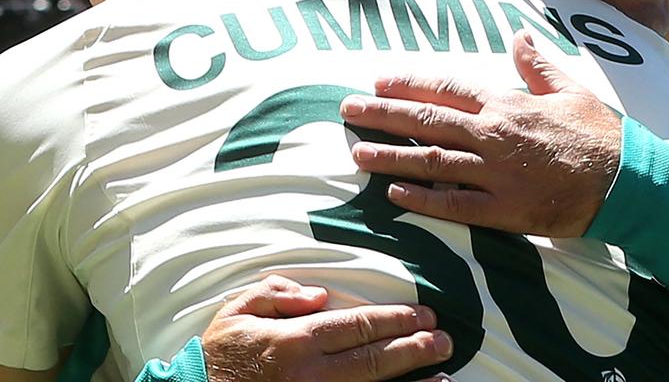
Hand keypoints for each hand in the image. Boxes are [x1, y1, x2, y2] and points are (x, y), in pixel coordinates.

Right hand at [201, 275, 452, 381]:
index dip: (395, 319)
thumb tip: (320, 294)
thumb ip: (278, 295)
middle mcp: (310, 375)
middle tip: (445, 338)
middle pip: (374, 360)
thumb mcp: (238, 309)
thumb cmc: (223, 352)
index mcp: (294, 341)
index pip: (356, 327)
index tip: (424, 313)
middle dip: (414, 347)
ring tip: (443, 371)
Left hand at [341, 31, 621, 236]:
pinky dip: (422, 200)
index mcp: (506, 103)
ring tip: (357, 153)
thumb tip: (519, 37)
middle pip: (427, 120)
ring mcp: (496, 173)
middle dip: (382, 115)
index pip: (446, 88)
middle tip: (347, 110)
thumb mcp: (569, 90)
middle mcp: (493, 134)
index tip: (378, 81)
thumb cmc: (600, 134)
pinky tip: (394, 196)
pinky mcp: (504, 209)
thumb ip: (537, 66)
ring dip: (390, 157)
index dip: (409, 84)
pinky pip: (454, 204)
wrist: (627, 180)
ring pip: (431, 161)